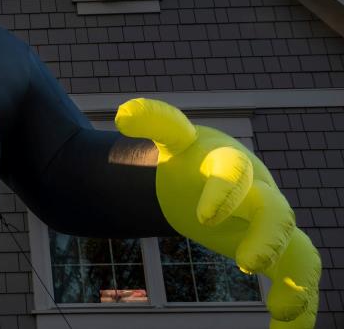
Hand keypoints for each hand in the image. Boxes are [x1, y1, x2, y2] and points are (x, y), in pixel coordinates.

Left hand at [116, 98, 320, 328]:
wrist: (205, 171)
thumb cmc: (187, 154)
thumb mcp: (170, 137)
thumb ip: (153, 121)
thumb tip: (124, 114)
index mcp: (230, 163)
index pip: (232, 172)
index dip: (224, 193)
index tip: (204, 218)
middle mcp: (259, 192)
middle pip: (276, 213)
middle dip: (267, 237)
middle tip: (247, 263)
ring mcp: (269, 223)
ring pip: (298, 250)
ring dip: (295, 279)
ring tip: (282, 311)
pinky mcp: (273, 249)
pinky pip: (295, 278)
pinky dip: (300, 306)